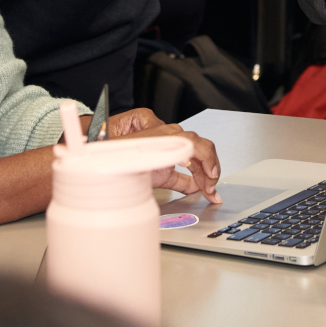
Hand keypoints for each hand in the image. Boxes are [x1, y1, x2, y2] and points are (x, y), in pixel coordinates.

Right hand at [106, 108, 221, 202]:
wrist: (113, 161)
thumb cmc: (131, 165)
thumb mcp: (163, 177)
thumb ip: (182, 181)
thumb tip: (197, 187)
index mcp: (176, 143)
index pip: (201, 155)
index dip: (209, 175)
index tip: (212, 191)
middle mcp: (175, 136)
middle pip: (204, 150)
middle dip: (211, 173)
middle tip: (212, 191)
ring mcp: (170, 134)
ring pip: (201, 145)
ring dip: (208, 166)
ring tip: (208, 184)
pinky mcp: (166, 137)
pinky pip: (189, 143)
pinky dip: (197, 155)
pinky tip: (194, 168)